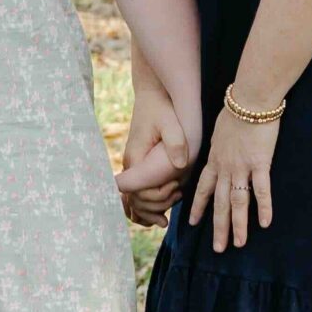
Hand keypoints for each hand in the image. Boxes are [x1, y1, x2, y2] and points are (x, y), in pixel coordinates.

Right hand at [117, 81, 192, 224]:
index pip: (136, 191)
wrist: (154, 94)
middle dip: (155, 206)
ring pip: (133, 199)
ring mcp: (135, 165)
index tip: (173, 191)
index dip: (154, 198)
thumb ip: (175, 142)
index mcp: (136, 158)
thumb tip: (180, 166)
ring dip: (148, 210)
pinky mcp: (141, 164)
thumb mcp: (170, 121)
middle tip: (178, 195)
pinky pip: (137, 192)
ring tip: (166, 217)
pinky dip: (145, 205)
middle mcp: (132, 165)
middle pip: (135, 200)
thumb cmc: (162, 107)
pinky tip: (157, 214)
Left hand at [189, 102, 277, 251]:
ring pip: (237, 202)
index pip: (203, 188)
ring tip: (238, 244)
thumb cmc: (236, 108)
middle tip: (218, 248)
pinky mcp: (260, 163)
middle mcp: (225, 167)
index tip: (191, 222)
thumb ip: (219, 144)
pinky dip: (263, 207)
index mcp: (215, 159)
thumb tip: (220, 148)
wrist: (249, 99)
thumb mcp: (219, 129)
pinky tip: (265, 223)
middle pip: (220, 203)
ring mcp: (242, 167)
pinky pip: (261, 190)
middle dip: (218, 227)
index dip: (197, 206)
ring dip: (237, 225)